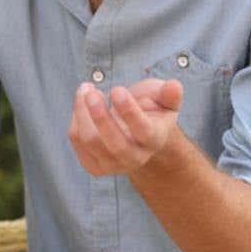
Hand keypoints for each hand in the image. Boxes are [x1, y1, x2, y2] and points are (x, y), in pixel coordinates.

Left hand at [67, 78, 182, 176]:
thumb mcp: (163, 100)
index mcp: (154, 140)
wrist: (136, 133)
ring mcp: (113, 165)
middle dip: (100, 116)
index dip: (128, 110)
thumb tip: (174, 86)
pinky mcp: (93, 165)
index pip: (143, 130)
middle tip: (92, 91)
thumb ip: (169, 94)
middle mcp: (135, 158)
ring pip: (89, 140)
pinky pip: (76, 139)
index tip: (117, 90)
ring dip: (82, 110)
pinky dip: (75, 117)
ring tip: (87, 89)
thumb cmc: (150, 111)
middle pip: (114, 143)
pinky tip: (83, 103)